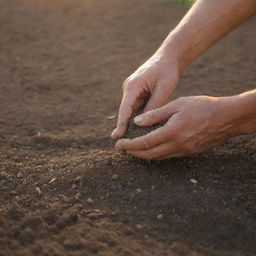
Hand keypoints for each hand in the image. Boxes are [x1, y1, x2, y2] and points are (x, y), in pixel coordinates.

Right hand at [111, 53, 178, 138]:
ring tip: (129, 141)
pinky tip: (140, 129)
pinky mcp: (137, 92)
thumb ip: (154, 105)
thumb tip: (144, 123)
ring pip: (130, 111)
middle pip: (125, 112)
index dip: (121, 124)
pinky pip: (136, 107)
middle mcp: (129, 89)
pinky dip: (137, 118)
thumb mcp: (163, 89)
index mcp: (133, 86)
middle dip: (123, 127)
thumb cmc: (167, 71)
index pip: (125, 109)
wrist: (169, 57)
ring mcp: (132, 91)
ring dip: (130, 124)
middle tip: (120, 144)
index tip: (118, 136)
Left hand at [115, 96, 239, 159]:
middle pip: (149, 154)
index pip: (145, 142)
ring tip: (133, 150)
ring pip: (158, 157)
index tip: (119, 144)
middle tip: (122, 150)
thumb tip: (137, 121)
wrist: (226, 118)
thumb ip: (156, 113)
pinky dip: (156, 153)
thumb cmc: (202, 106)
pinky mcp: (189, 152)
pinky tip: (151, 148)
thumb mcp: (177, 104)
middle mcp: (177, 145)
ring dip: (143, 155)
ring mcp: (184, 150)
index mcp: (172, 132)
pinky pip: (168, 156)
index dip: (130, 145)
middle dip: (133, 153)